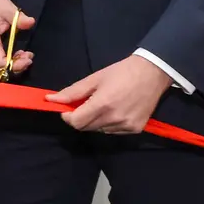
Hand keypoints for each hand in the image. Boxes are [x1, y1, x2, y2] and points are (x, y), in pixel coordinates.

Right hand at [0, 0, 34, 74]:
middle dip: (15, 65)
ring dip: (12, 63)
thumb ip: (19, 18)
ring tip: (25, 55)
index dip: (14, 65)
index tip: (28, 58)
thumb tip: (30, 22)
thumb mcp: (8, 8)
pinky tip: (17, 53)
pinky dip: (8, 59)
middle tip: (29, 57)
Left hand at [47, 54, 173, 133]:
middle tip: (84, 105)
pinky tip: (114, 111)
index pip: (76, 122)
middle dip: (80, 118)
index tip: (67, 109)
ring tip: (102, 106)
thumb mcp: (95, 79)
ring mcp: (126, 125)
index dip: (68, 117)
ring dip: (94, 121)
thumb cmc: (121, 72)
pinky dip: (108, 124)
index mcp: (103, 104)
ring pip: (99, 130)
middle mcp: (115, 118)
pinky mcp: (135, 129)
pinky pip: (113, 131)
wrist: (152, 73)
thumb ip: (72, 92)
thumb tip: (50, 99)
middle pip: (86, 128)